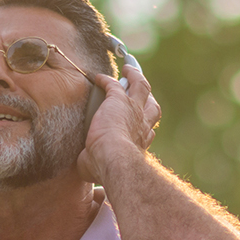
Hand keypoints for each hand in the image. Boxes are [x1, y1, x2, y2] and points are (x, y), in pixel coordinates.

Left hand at [78, 65, 160, 183]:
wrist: (112, 159)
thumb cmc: (106, 168)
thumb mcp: (101, 167)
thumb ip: (96, 162)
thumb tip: (87, 164)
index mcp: (140, 142)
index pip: (147, 130)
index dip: (143, 123)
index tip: (137, 120)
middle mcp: (142, 125)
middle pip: (152, 105)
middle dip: (147, 96)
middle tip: (140, 88)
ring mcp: (133, 110)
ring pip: (141, 87)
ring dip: (136, 77)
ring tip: (129, 70)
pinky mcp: (120, 100)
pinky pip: (115, 84)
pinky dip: (107, 80)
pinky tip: (99, 78)